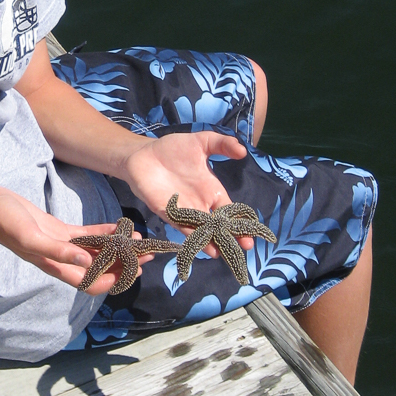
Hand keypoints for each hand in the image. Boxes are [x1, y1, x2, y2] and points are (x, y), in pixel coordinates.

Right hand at [0, 190, 146, 293]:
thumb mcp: (30, 236)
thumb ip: (57, 250)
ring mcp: (60, 245)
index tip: (135, 269)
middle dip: (125, 265)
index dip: (115, 280)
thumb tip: (85, 262)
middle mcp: (61, 259)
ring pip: (96, 253)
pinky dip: (104, 233)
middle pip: (100, 269)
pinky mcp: (58, 230)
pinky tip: (119, 227)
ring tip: (138, 241)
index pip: (92, 283)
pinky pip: (87, 236)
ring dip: (118, 249)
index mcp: (55, 266)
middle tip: (148, 255)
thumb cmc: (4, 222)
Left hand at [120, 131, 254, 255]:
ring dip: (210, 241)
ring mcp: (183, 210)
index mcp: (210, 190)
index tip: (252, 234)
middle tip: (244, 248)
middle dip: (230, 236)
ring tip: (220, 253)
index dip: (241, 222)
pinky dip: (190, 235)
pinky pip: (180, 225)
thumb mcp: (201, 142)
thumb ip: (222, 144)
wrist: (143, 153)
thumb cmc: (173, 149)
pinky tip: (200, 245)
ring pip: (201, 230)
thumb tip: (243, 151)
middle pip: (218, 225)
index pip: (229, 210)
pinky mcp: (166, 211)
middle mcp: (199, 203)